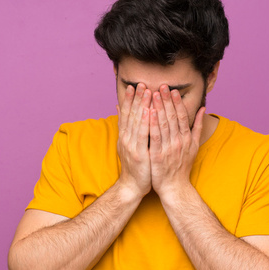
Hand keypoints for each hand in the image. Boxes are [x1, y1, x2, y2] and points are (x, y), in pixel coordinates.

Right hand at [116, 83, 151, 198]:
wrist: (132, 186)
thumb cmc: (135, 166)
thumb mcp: (129, 146)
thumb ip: (127, 130)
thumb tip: (121, 114)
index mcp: (125, 136)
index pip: (126, 114)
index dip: (129, 100)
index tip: (133, 86)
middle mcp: (126, 138)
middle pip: (131, 114)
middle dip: (136, 98)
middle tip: (141, 83)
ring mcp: (131, 145)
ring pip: (136, 121)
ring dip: (141, 105)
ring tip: (146, 91)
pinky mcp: (138, 153)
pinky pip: (142, 134)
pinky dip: (145, 121)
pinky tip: (148, 110)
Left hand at [149, 84, 203, 198]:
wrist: (175, 187)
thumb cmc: (182, 167)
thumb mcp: (194, 146)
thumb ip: (198, 127)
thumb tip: (203, 109)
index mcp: (187, 138)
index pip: (182, 116)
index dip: (177, 102)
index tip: (172, 90)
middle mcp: (180, 141)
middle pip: (173, 117)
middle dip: (167, 100)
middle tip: (161, 86)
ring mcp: (169, 148)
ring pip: (164, 124)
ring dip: (159, 107)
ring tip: (154, 94)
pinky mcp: (159, 155)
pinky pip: (155, 136)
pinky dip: (152, 123)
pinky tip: (148, 112)